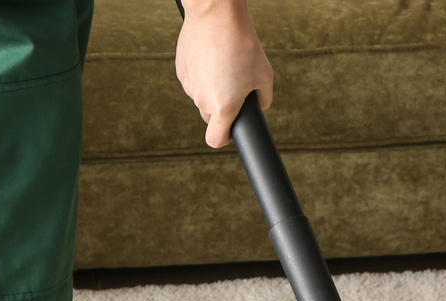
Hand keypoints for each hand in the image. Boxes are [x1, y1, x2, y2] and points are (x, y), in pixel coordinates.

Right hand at [176, 0, 273, 148]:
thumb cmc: (244, 45)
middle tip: (235, 86)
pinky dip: (202, 75)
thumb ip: (263, 100)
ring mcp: (188, 85)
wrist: (216, 15)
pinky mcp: (180, 70)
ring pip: (201, 97)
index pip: (215, 140)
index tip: (231, 130)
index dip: (225, 138)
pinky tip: (212, 58)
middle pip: (210, 116)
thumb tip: (258, 107)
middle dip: (222, 108)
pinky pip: (193, 81)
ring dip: (212, 89)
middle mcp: (202, 100)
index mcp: (223, 107)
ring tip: (225, 65)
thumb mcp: (265, 75)